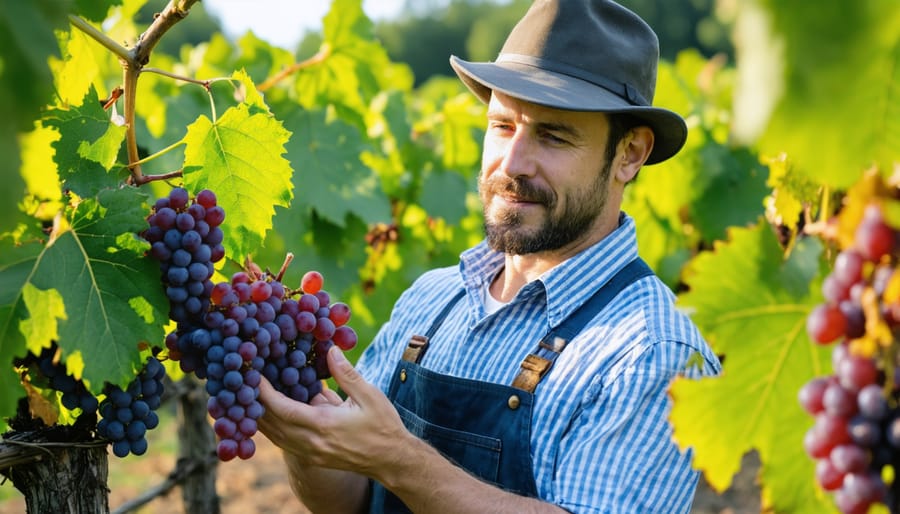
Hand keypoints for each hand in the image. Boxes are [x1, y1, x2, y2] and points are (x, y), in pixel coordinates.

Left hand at [257, 345, 408, 474]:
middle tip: (243, 379)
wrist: (392, 460)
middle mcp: (311, 443)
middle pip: (270, 424)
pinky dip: (272, 425)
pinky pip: (283, 441)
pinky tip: (270, 410)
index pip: (281, 409)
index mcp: (323, 426)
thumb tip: (329, 349)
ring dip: (259, 416)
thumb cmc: (383, 426)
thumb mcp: (369, 395)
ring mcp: (310, 453)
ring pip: (273, 435)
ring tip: (249, 393)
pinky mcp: (312, 457)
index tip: (252, 373)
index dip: (262, 392)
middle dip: (252, 402)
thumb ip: (346, 374)